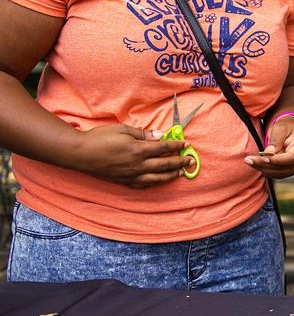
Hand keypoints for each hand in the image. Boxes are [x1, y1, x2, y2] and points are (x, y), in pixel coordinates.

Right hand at [76, 125, 190, 187]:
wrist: (79, 153)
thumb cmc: (100, 138)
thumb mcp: (123, 130)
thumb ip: (143, 134)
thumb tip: (159, 135)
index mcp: (138, 150)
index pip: (163, 148)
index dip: (176, 145)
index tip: (186, 144)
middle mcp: (138, 165)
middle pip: (165, 165)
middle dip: (180, 162)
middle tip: (191, 161)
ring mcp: (131, 175)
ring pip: (157, 178)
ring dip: (171, 175)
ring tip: (181, 173)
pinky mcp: (123, 181)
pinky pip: (143, 184)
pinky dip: (154, 183)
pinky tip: (159, 181)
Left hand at [246, 117, 293, 177]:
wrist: (289, 131)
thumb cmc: (285, 127)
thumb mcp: (280, 128)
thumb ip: (276, 139)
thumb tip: (269, 153)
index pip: (291, 158)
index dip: (276, 160)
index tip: (262, 157)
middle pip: (284, 167)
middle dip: (265, 165)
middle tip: (248, 160)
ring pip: (279, 173)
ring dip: (263, 168)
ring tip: (249, 161)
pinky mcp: (289, 171)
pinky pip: (276, 174)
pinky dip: (265, 170)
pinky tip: (256, 163)